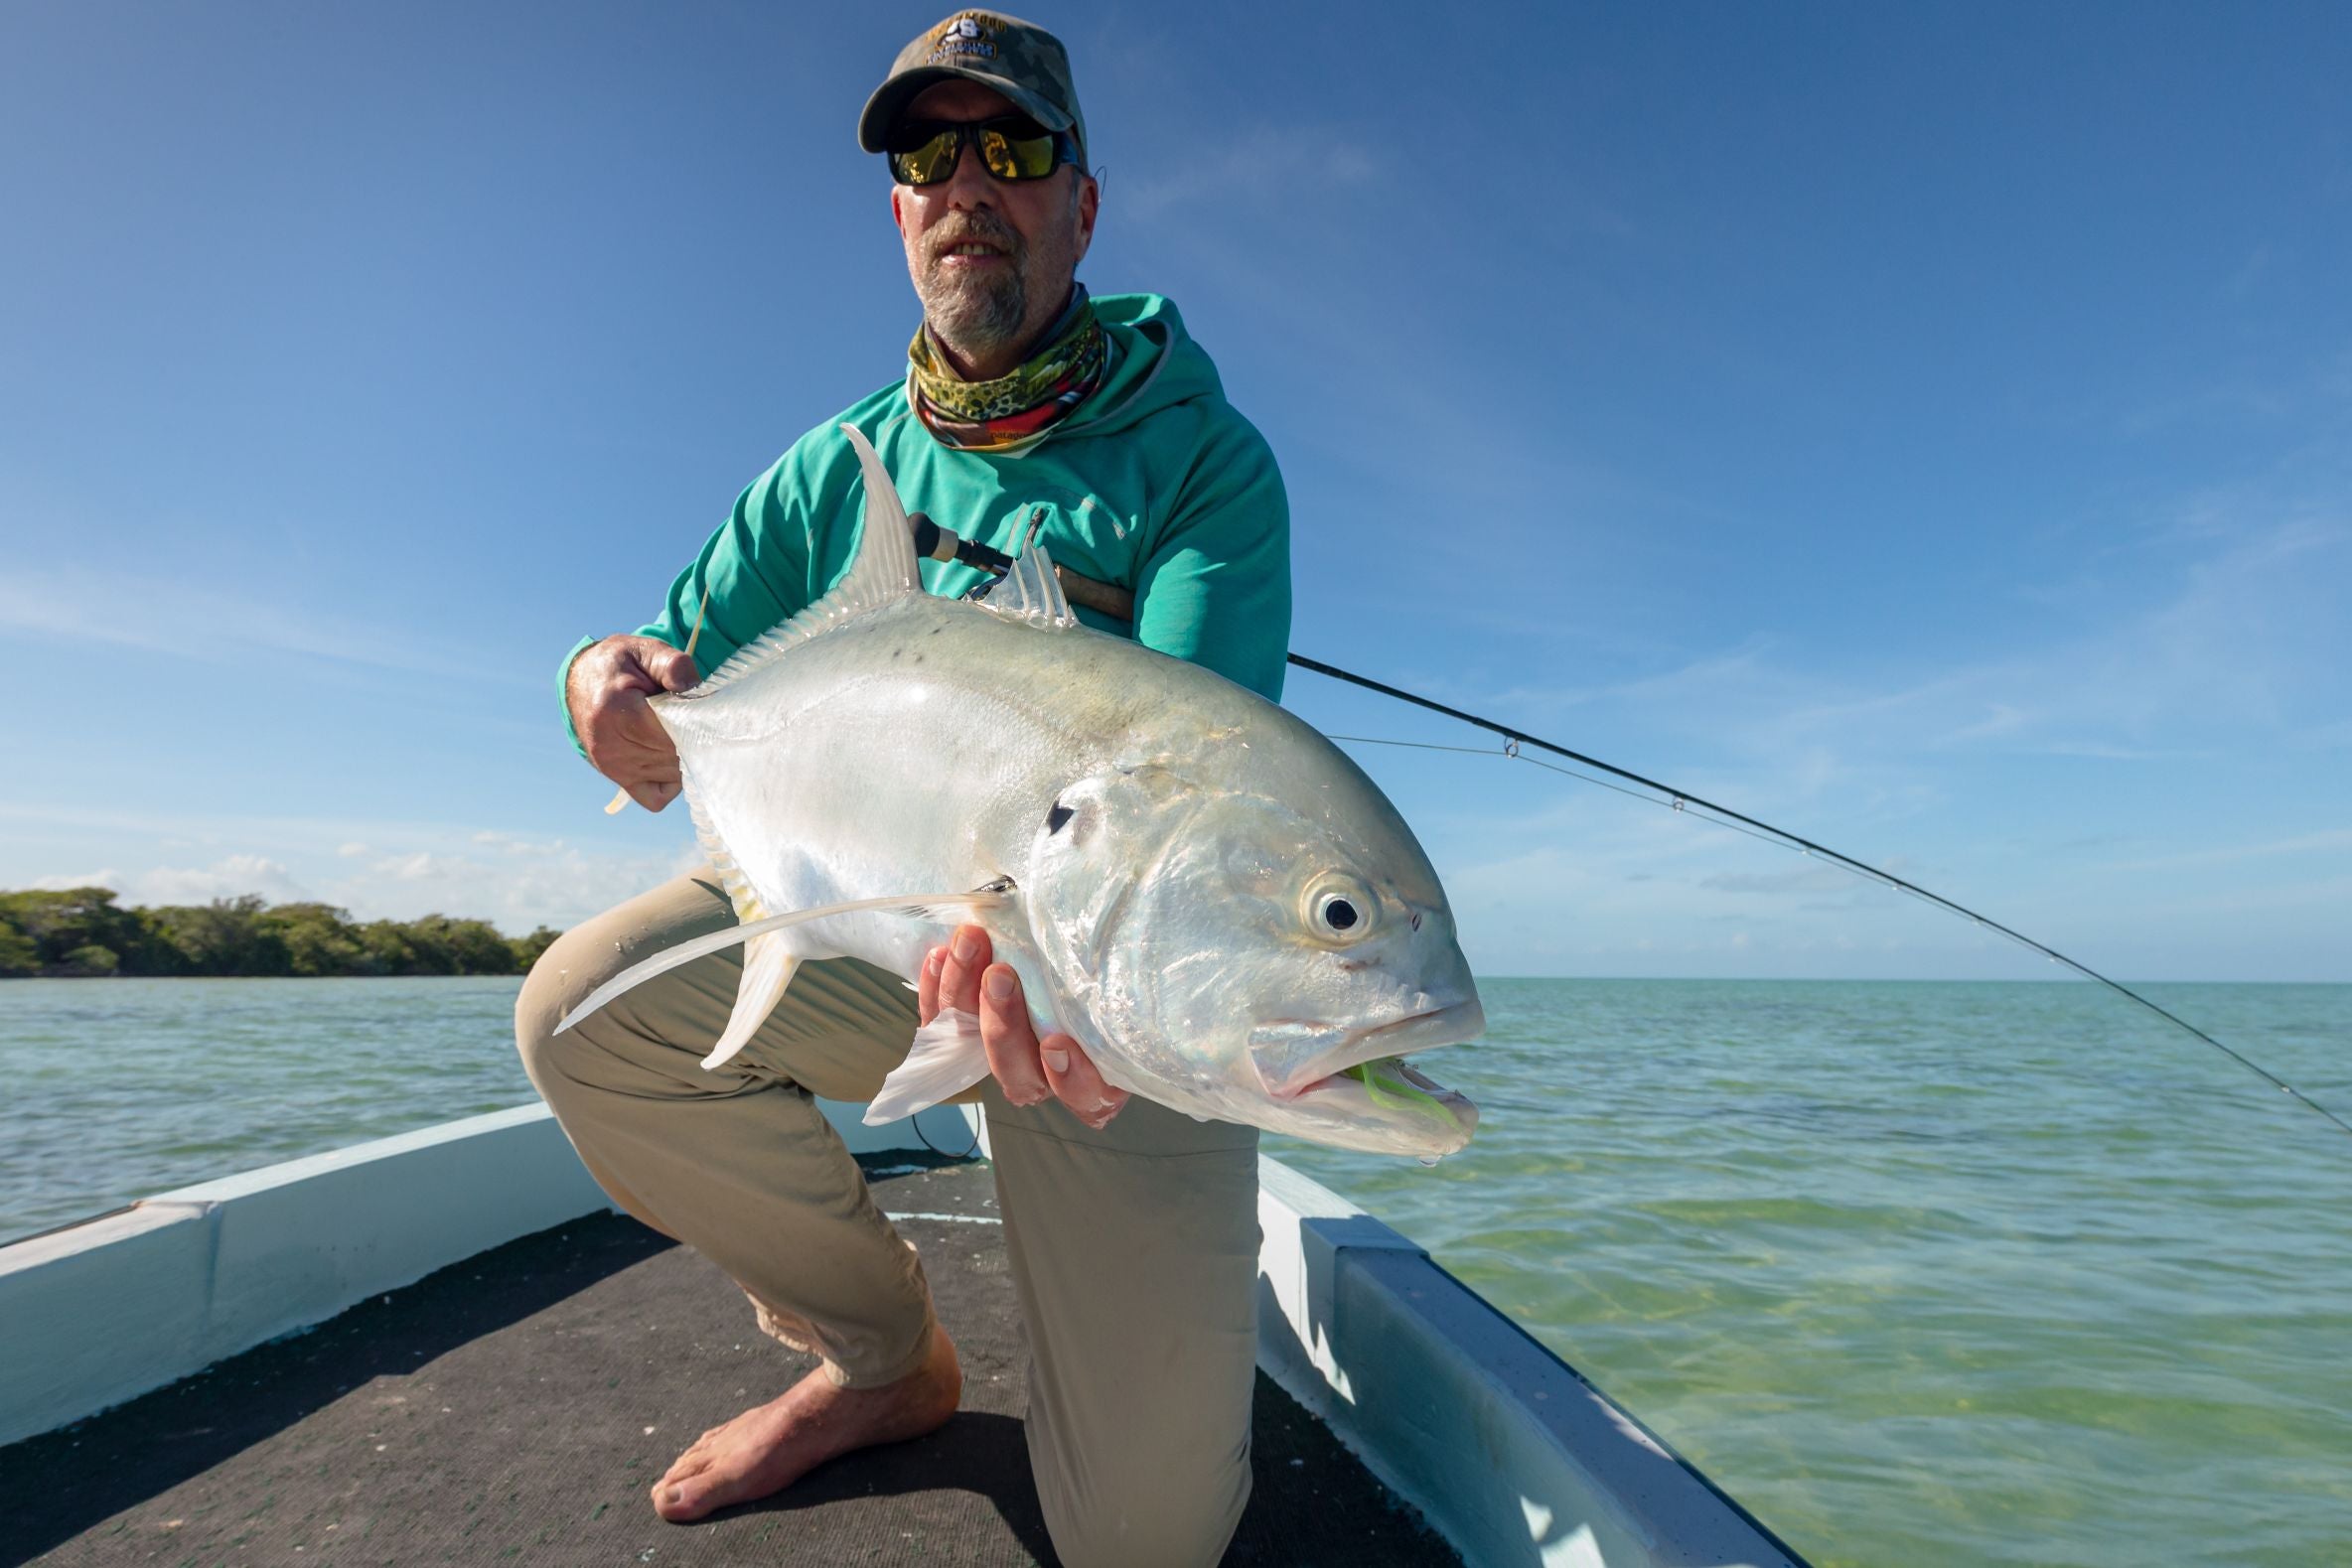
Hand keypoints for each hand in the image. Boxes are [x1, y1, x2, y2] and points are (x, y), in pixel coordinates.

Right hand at [568, 635, 699, 810]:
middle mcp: (610, 744)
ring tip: (681, 730)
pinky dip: (672, 781)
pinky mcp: (619, 780)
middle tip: (696, 718)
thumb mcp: (643, 650)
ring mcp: (613, 767)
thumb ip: (671, 663)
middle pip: (673, 754)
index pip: (669, 729)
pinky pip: (657, 798)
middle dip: (693, 738)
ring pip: (671, 775)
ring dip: (685, 756)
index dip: (693, 721)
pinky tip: (672, 755)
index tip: (701, 708)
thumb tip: (693, 688)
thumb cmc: (620, 664)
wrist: (584, 680)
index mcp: (613, 708)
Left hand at [920, 925, 1126, 1130]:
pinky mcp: (962, 1035)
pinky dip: (937, 989)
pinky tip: (939, 954)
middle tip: (998, 976)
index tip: (1056, 1044)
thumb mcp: (1114, 973)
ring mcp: (1001, 1054)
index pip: (1089, 1097)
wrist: (1060, 945)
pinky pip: (941, 1024)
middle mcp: (1046, 1073)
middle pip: (1020, 1074)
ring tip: (969, 945)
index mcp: (1094, 1072)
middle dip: (1003, 1028)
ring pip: (974, 1048)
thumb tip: (1122, 948)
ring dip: (966, 996)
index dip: (1072, 1079)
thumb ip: (1120, 977)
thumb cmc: (1102, 964)